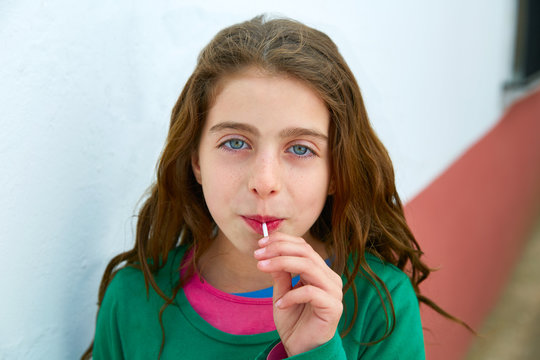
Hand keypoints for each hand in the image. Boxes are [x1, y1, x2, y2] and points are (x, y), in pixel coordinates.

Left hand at [254, 232, 342, 355]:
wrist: (302, 349)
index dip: (282, 240)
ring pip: (308, 266)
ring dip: (281, 263)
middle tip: (258, 254)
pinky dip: (291, 295)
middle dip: (278, 249)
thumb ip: (280, 274)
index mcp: (320, 271)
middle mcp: (329, 278)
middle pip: (305, 252)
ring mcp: (333, 291)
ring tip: (262, 267)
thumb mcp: (281, 293)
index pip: (304, 246)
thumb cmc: (294, 321)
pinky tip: (280, 304)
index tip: (260, 243)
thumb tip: (269, 253)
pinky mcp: (333, 307)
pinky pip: (310, 292)